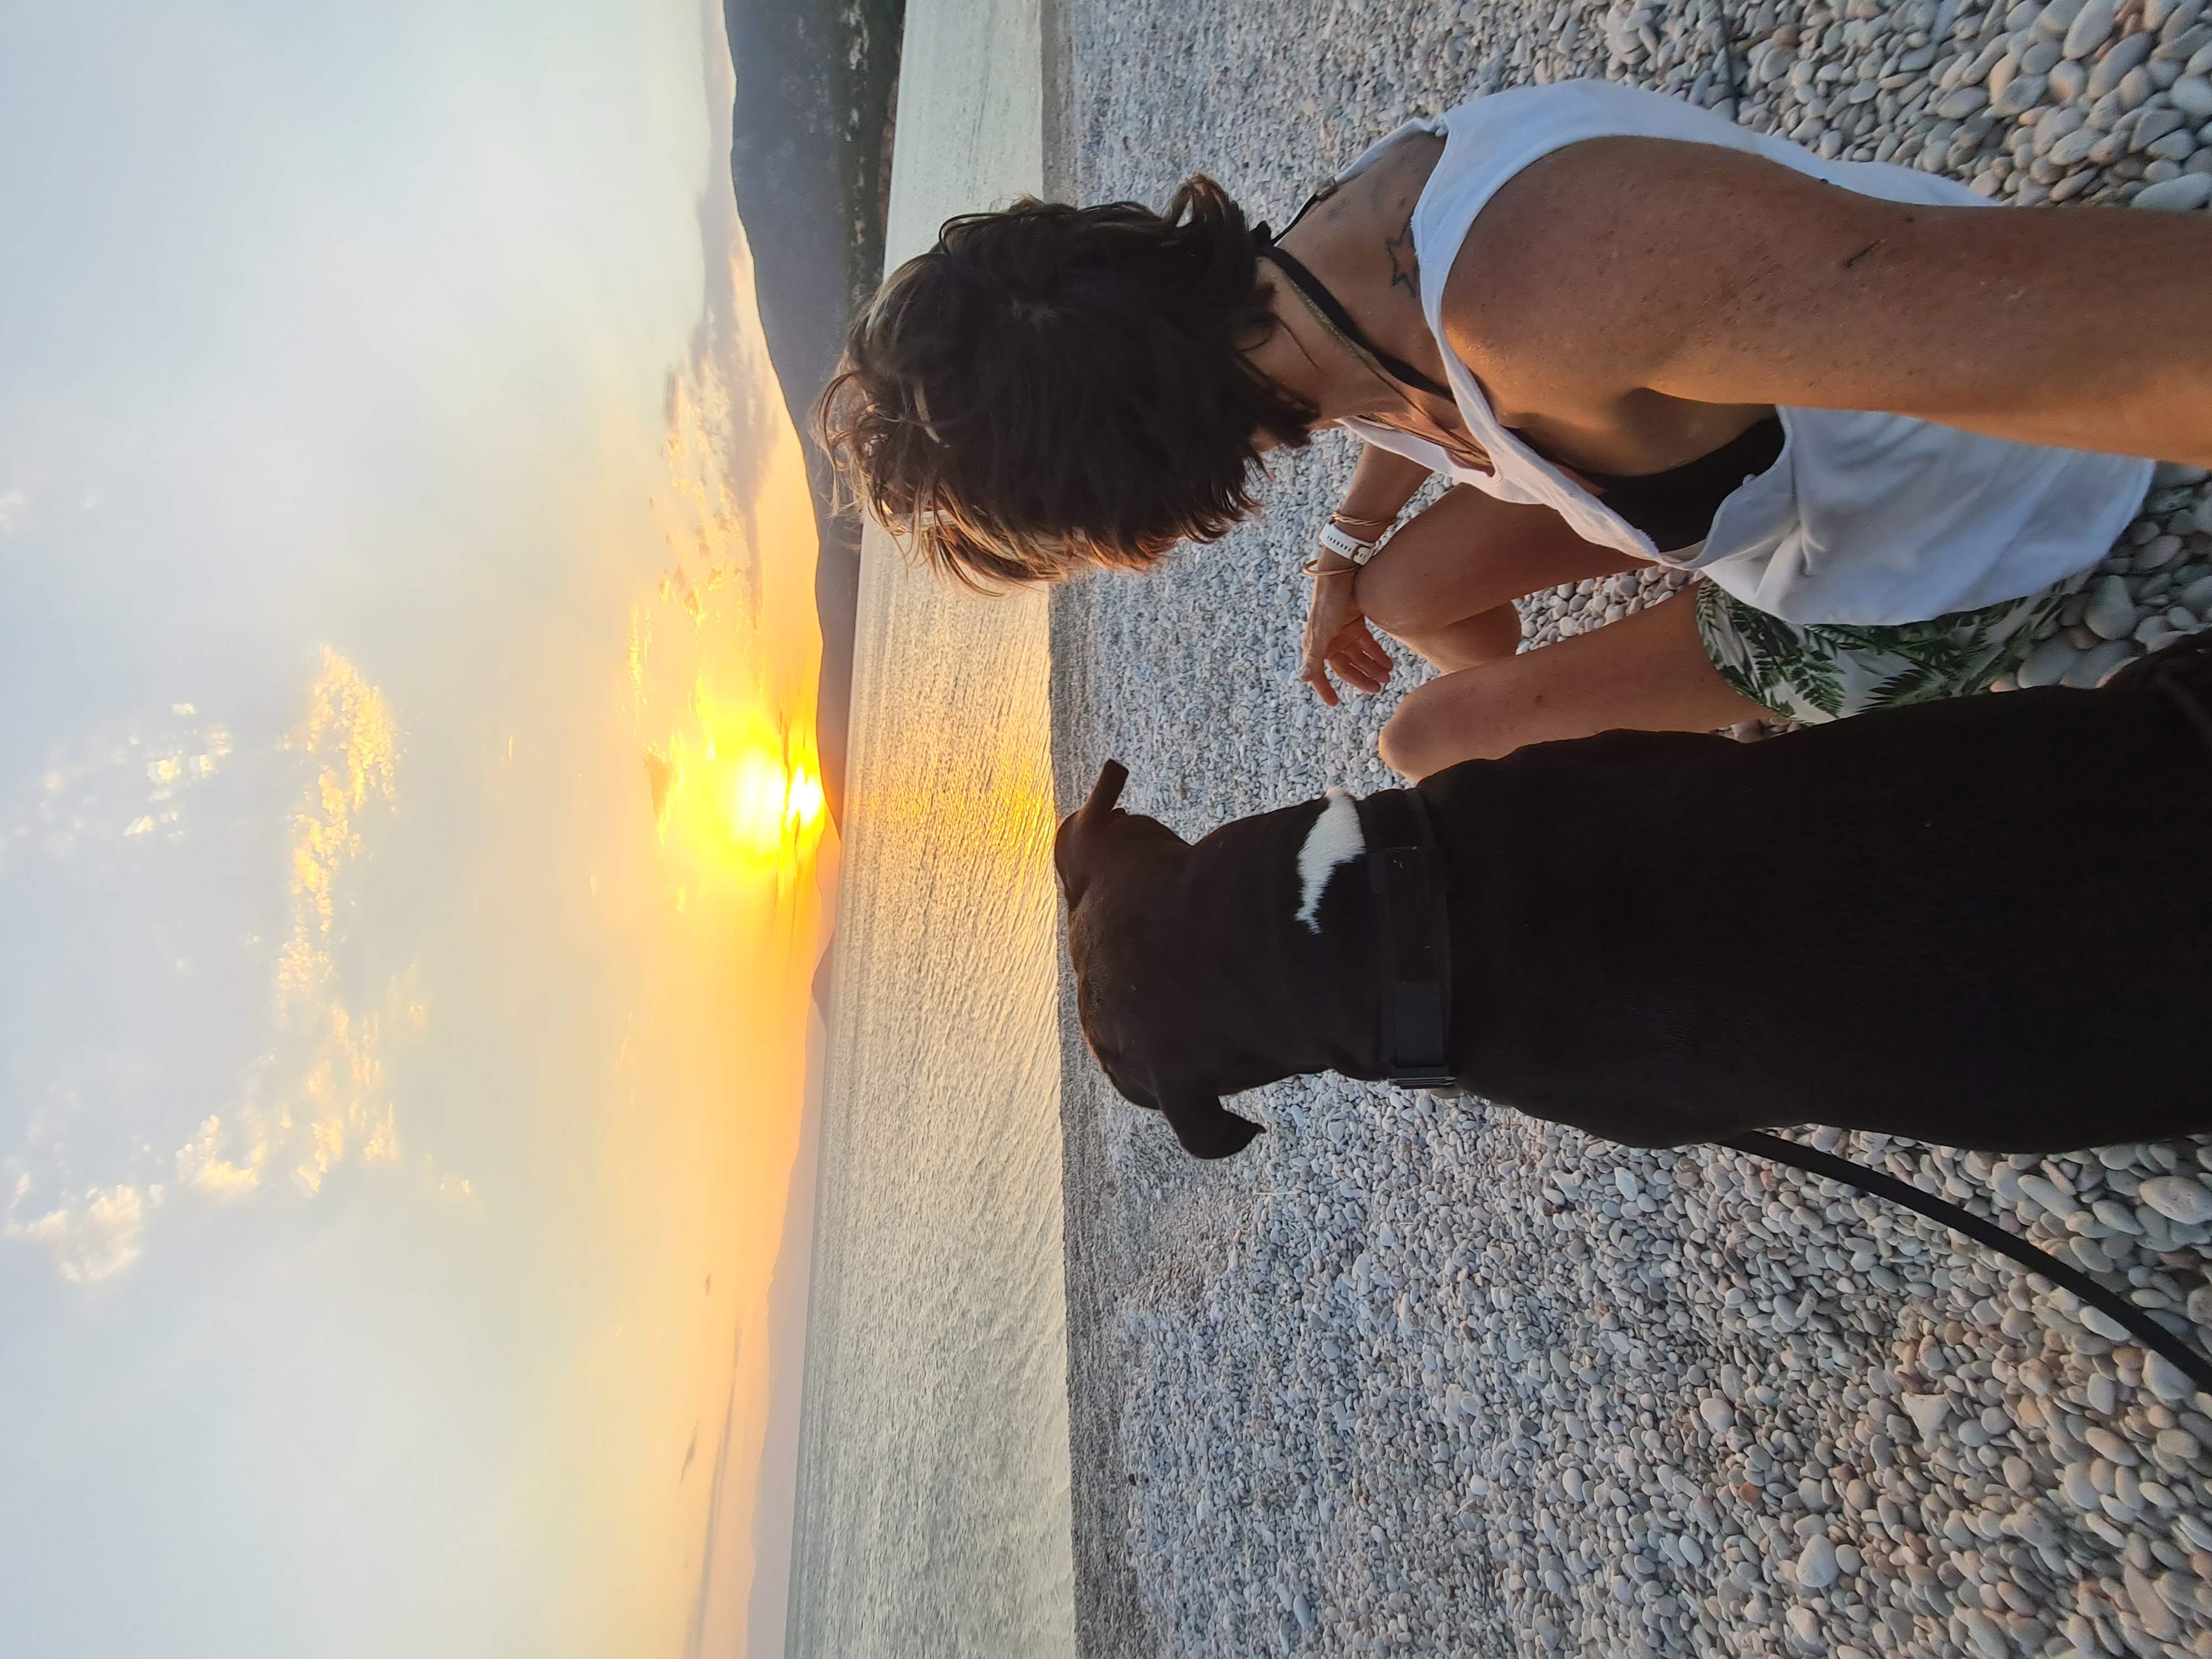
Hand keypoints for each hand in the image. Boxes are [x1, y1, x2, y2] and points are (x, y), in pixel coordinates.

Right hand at [1299, 565, 1394, 705]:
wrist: (1342, 573)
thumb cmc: (1328, 602)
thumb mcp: (1321, 632)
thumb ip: (1314, 657)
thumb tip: (1303, 679)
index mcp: (1316, 645)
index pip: (1321, 674)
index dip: (1326, 689)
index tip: (1334, 703)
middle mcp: (1329, 642)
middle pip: (1347, 667)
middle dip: (1361, 678)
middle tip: (1378, 688)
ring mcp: (1343, 633)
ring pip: (1360, 657)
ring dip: (1373, 668)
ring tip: (1388, 677)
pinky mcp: (1356, 624)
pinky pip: (1368, 644)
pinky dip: (1378, 654)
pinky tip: (1389, 662)